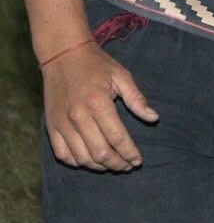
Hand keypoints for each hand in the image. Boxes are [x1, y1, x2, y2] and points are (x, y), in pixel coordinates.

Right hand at [43, 42, 157, 172]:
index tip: (138, 161)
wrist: (62, 56)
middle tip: (128, 165)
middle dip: (117, 164)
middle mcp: (78, 117)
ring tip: (112, 164)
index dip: (129, 153)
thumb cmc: (96, 65)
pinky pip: (62, 154)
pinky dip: (77, 162)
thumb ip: (137, 99)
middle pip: (100, 153)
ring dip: (99, 166)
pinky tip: (90, 160)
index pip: (117, 138)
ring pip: (81, 158)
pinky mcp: (51, 127)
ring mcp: (62, 124)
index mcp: (98, 104)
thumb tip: (154, 118)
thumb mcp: (122, 76)